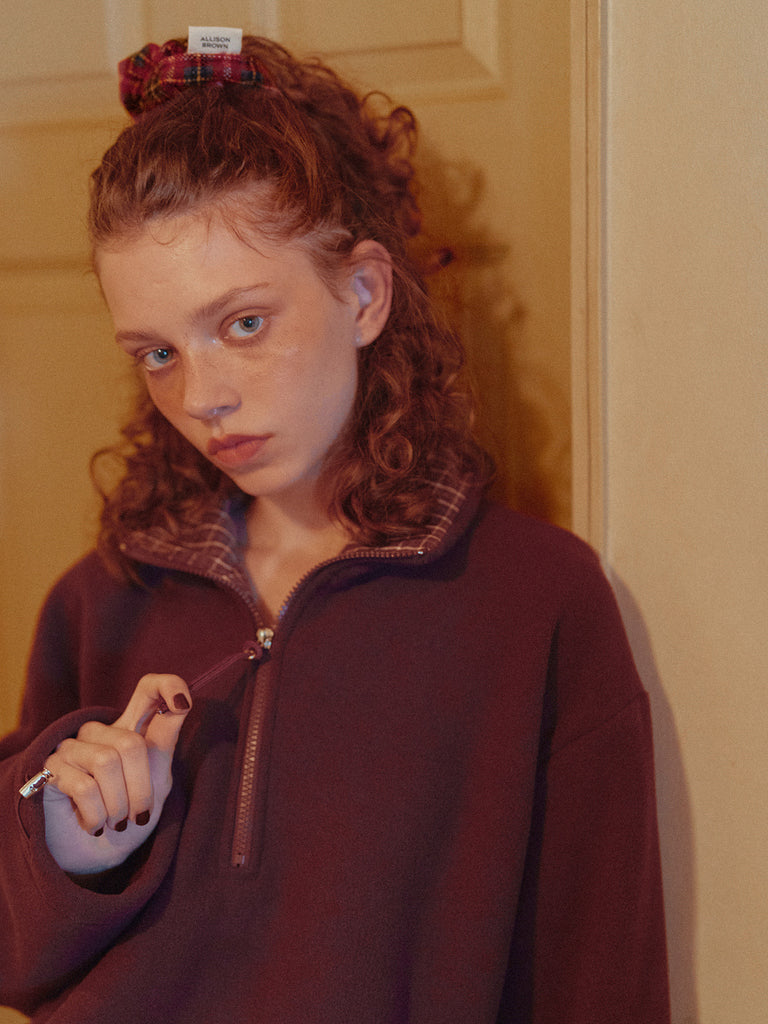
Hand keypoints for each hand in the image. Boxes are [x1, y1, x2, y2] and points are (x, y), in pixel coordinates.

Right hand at [42, 674, 191, 874]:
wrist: (99, 856)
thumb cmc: (131, 814)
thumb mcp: (158, 778)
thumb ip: (165, 739)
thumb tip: (182, 701)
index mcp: (132, 728)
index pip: (148, 689)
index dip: (167, 686)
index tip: (183, 703)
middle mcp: (100, 731)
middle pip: (131, 743)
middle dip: (140, 789)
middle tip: (135, 816)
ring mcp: (73, 746)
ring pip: (107, 762)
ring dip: (117, 805)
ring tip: (114, 821)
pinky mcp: (50, 767)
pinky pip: (84, 786)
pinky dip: (96, 815)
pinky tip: (93, 824)